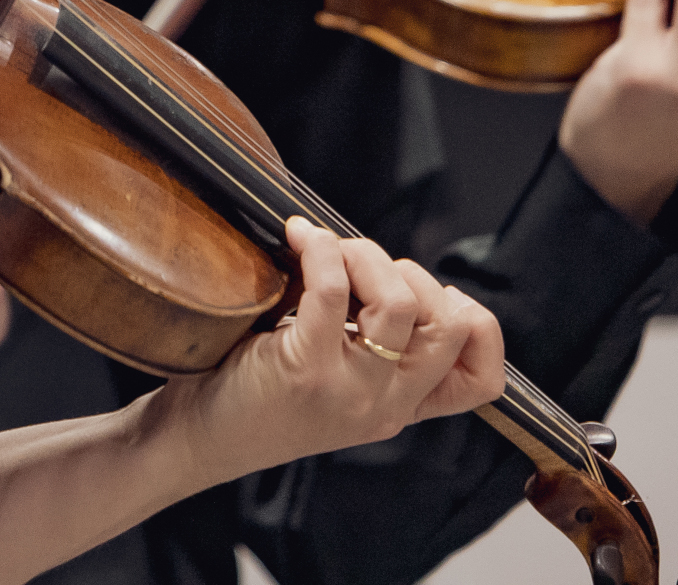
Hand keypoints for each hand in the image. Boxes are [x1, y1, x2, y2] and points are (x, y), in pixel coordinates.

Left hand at [156, 219, 503, 486]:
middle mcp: (383, 405)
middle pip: (450, 326)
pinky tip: (299, 239)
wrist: (196, 439)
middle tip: (361, 265)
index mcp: (397, 407)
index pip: (481, 380)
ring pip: (401, 302)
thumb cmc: (255, 393)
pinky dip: (322, 248)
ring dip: (366, 254)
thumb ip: (367, 341)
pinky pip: (332, 289)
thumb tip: (381, 262)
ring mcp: (348, 390)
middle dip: (413, 272)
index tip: (432, 294)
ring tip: (328, 249)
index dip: (476, 324)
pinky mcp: (304, 369)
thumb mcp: (333, 380)